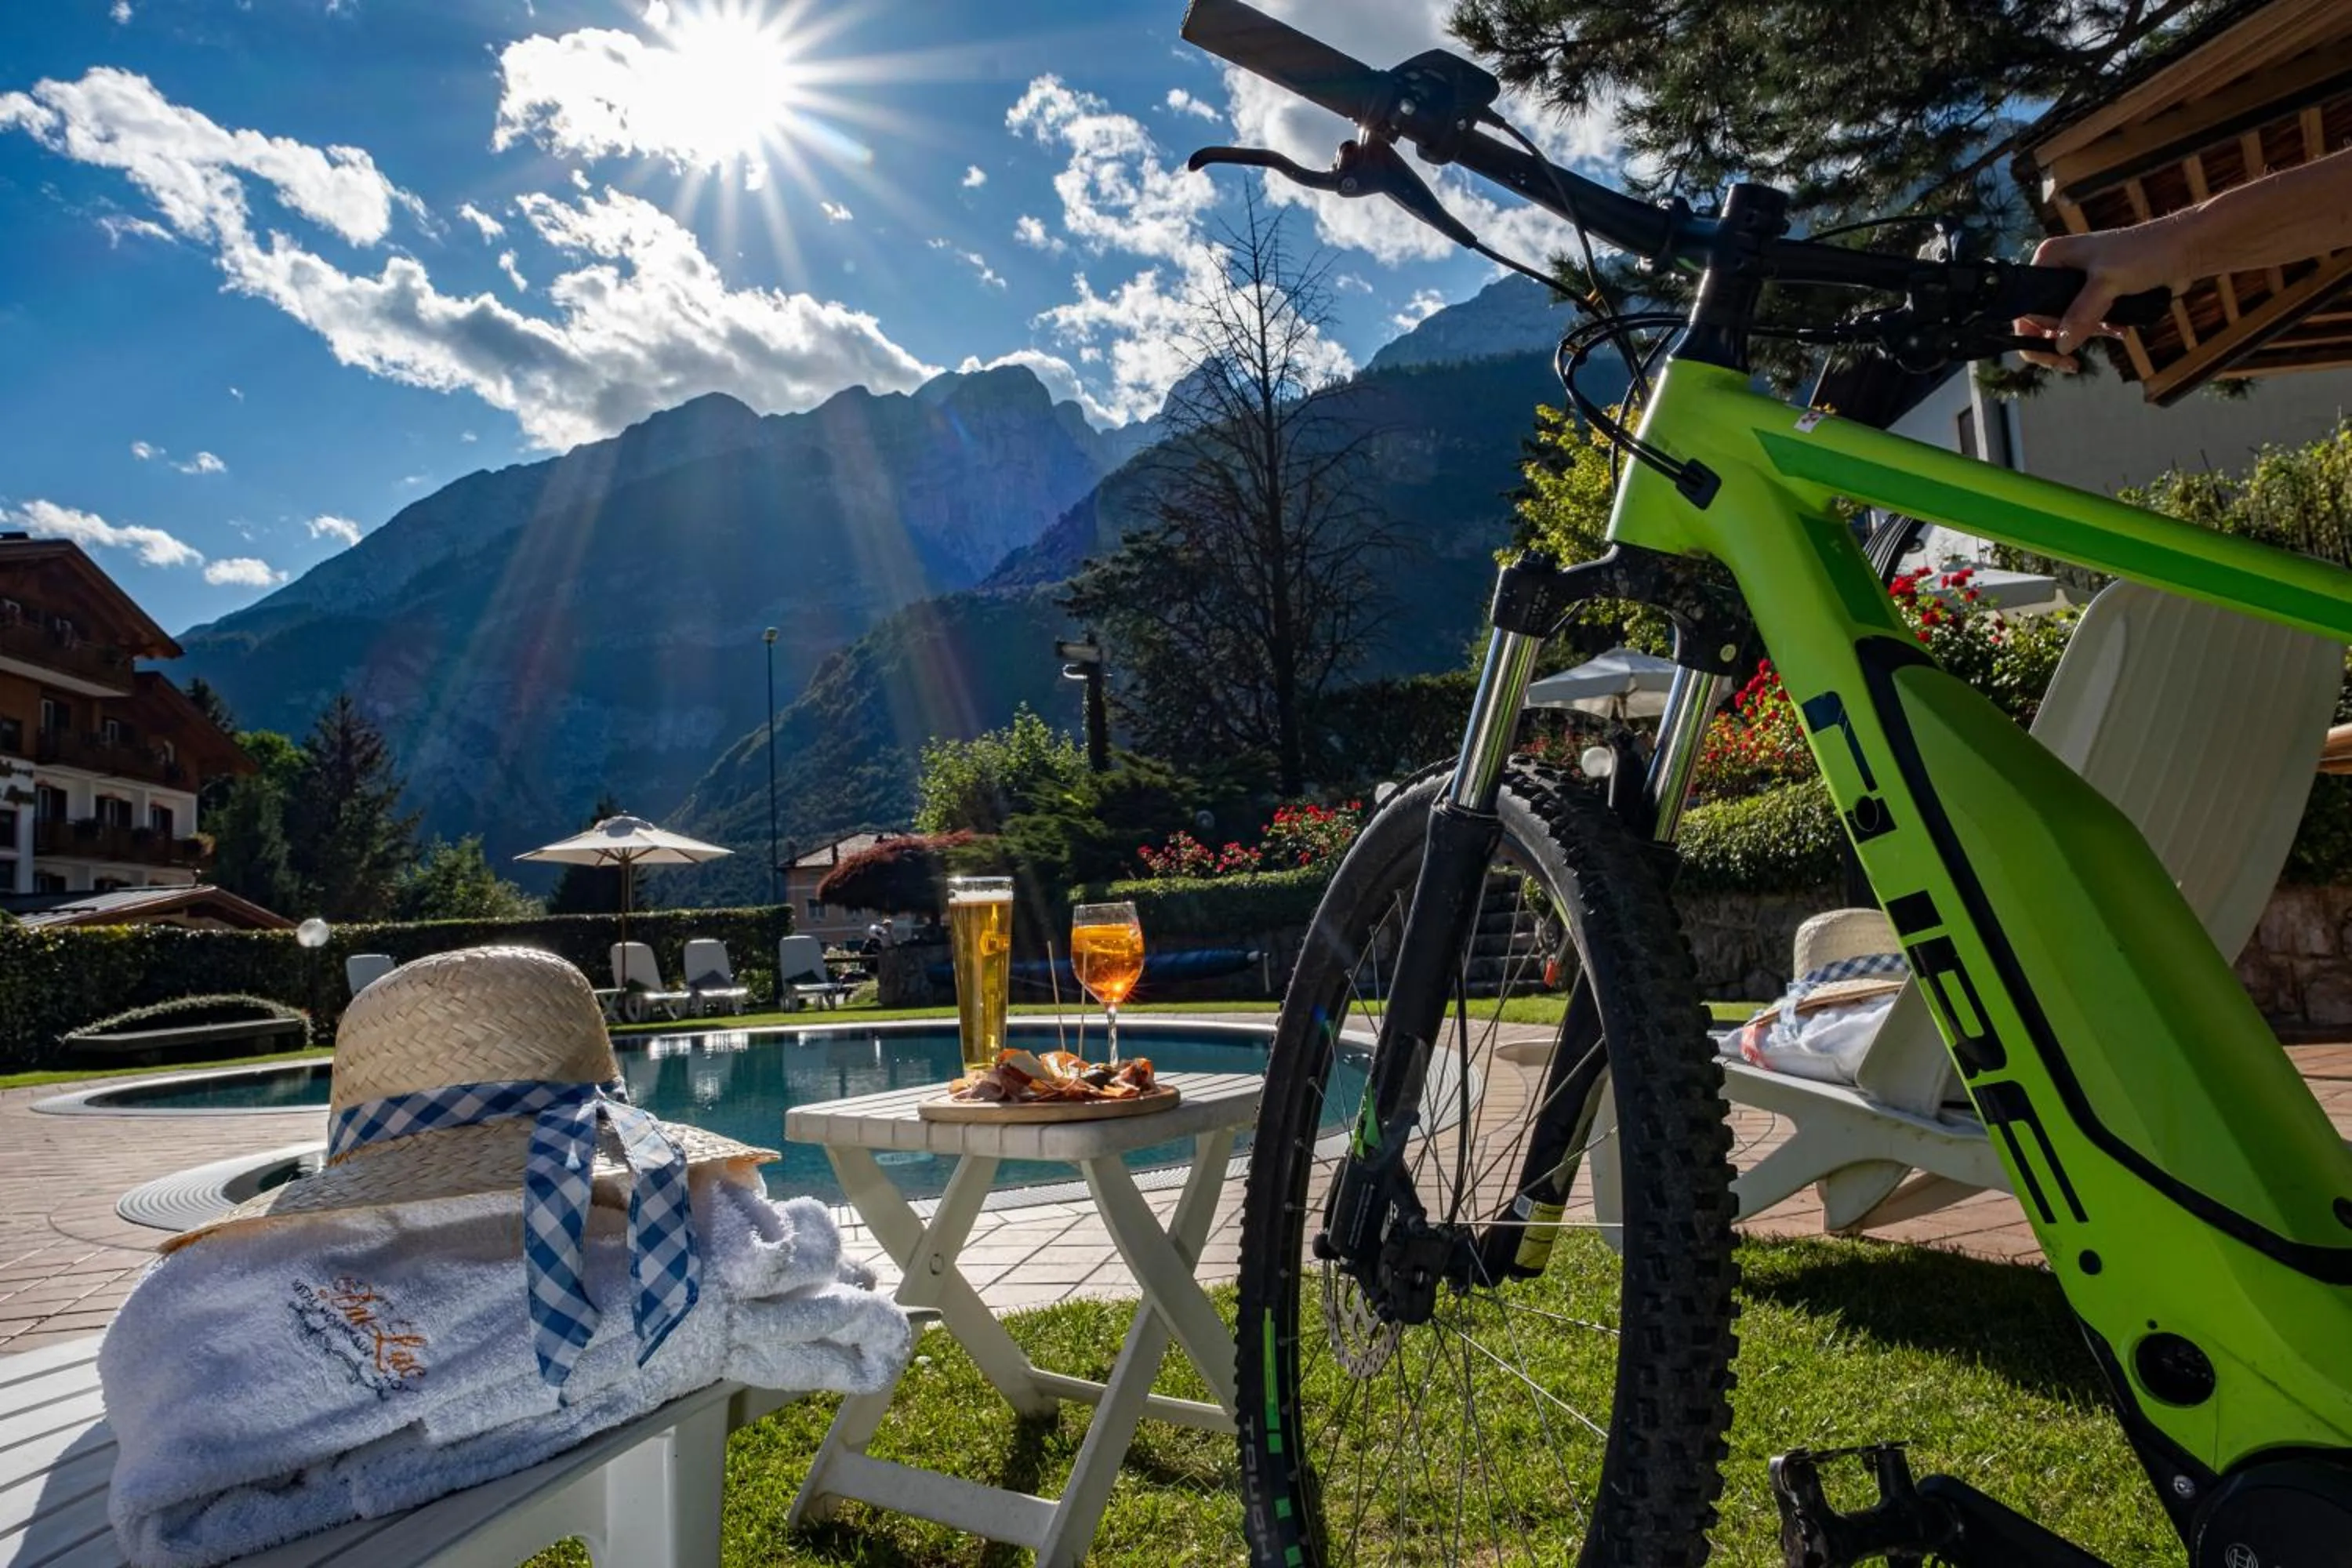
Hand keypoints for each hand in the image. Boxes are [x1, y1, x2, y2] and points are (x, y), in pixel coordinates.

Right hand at [2011, 227, 2180, 371]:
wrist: (2187, 248)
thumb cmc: (2147, 253)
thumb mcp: (2108, 283)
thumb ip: (2082, 315)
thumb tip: (2060, 348)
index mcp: (2050, 258)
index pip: (2025, 304)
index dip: (2035, 332)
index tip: (2055, 351)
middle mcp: (2058, 268)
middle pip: (2041, 317)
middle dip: (2062, 337)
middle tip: (2075, 356)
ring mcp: (2077, 282)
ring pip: (2065, 322)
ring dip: (2086, 333)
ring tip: (2111, 331)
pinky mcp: (2097, 292)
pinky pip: (2086, 320)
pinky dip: (2100, 329)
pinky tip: (2119, 330)